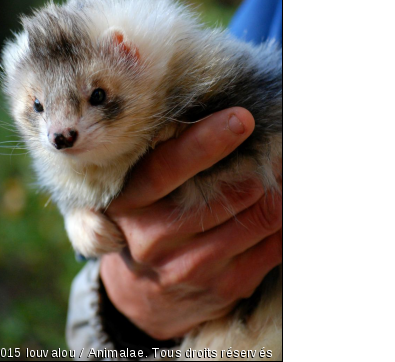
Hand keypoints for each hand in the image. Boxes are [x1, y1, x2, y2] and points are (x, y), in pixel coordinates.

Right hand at [101, 107, 281, 340]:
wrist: (145, 293)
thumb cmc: (149, 220)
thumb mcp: (139, 190)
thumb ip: (166, 158)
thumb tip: (226, 120)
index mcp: (128, 203)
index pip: (166, 169)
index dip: (205, 143)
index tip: (241, 120)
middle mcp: (152, 238)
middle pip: (227, 193)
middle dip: (260, 163)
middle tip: (275, 143)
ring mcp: (189, 268)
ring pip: (260, 216)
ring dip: (279, 188)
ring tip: (279, 172)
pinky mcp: (224, 287)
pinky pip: (274, 244)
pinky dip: (284, 219)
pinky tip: (277, 205)